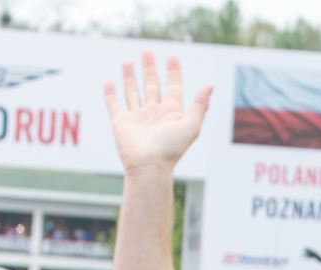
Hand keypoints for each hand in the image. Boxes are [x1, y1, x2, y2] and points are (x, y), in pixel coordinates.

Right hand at [103, 51, 212, 173]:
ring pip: (132, 92)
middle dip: (149, 68)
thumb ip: (200, 105)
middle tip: (147, 51)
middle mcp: (154, 113)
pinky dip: (110, 94)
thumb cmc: (171, 150)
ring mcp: (137, 117)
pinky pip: (114, 105)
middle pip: (152, 85)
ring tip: (127, 61)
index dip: (173, 71)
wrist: (149, 167)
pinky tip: (109, 81)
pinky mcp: (121, 123)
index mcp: (171, 112)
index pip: (173, 86)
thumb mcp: (191, 126)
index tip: (172, 56)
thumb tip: (210, 85)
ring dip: (130, 77)